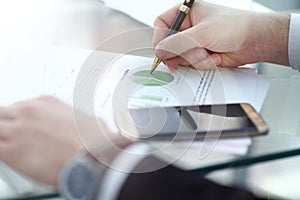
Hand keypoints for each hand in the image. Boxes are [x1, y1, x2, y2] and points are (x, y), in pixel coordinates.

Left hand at [0, 96, 115, 185]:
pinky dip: (0, 148)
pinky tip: (8, 155)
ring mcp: (18, 130)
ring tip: (11, 144)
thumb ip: (71, 118)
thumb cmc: (93, 140)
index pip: (20, 106)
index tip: (24, 126)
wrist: (93, 156)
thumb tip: (73, 124)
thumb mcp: (84, 118)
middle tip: (11, 134)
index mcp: (46, 102)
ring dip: (2, 135)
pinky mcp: (11, 151)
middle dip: (6, 123)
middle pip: (2, 112)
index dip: (21, 118)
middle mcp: (29, 112)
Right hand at [153, 1, 289, 69]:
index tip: (161, 51)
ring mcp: (195, 43)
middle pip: (170, 45)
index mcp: (187, 14)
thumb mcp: (202, 33)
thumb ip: (177, 43)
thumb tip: (159, 50)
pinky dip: (203, 64)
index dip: (159, 38)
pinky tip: (216, 57)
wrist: (256, 41)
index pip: (162, 24)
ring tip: (210, 52)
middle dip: (182, 52)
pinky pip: (192, 65)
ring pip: (181, 57)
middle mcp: (189, 28)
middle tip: (191, 54)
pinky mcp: (201, 55)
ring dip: (195, 59)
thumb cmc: (235, 27)